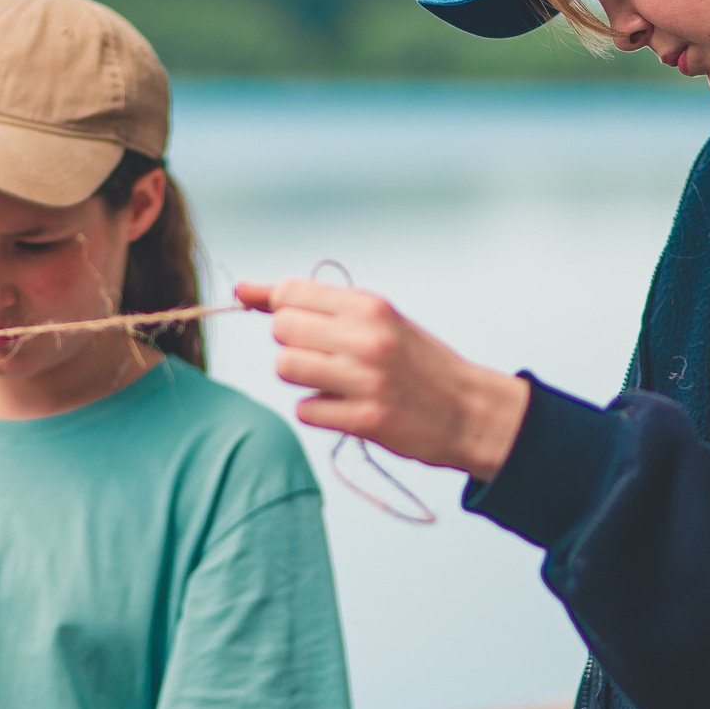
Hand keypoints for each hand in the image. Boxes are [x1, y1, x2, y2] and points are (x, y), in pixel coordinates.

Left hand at [236, 280, 529, 482]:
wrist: (469, 410)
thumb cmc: (416, 361)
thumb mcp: (376, 319)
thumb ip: (313, 303)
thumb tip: (240, 290)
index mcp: (370, 305)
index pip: (290, 293)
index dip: (283, 311)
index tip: (302, 326)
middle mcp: (368, 337)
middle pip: (282, 331)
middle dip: (292, 345)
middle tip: (323, 357)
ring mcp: (367, 379)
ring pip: (286, 368)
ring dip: (300, 378)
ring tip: (330, 381)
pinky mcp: (366, 419)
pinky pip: (305, 410)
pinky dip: (317, 411)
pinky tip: (345, 407)